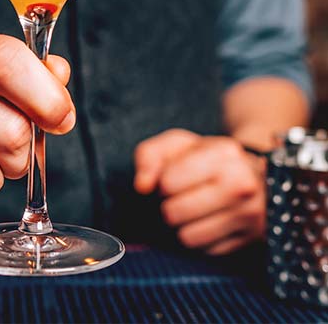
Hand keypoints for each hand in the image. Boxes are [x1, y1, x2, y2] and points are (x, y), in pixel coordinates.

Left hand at [134, 129, 265, 254]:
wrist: (254, 174)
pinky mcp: (253, 239)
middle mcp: (242, 183)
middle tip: (180, 197)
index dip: (162, 182)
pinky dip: (201, 239)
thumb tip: (142, 186)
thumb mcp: (176, 144)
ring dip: (182, 226)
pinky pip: (206, 251)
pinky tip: (208, 221)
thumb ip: (149, 155)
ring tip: (192, 209)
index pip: (167, 182)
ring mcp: (251, 214)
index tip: (172, 178)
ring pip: (188, 237)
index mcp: (223, 152)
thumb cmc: (205, 157)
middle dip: (168, 206)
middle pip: (174, 212)